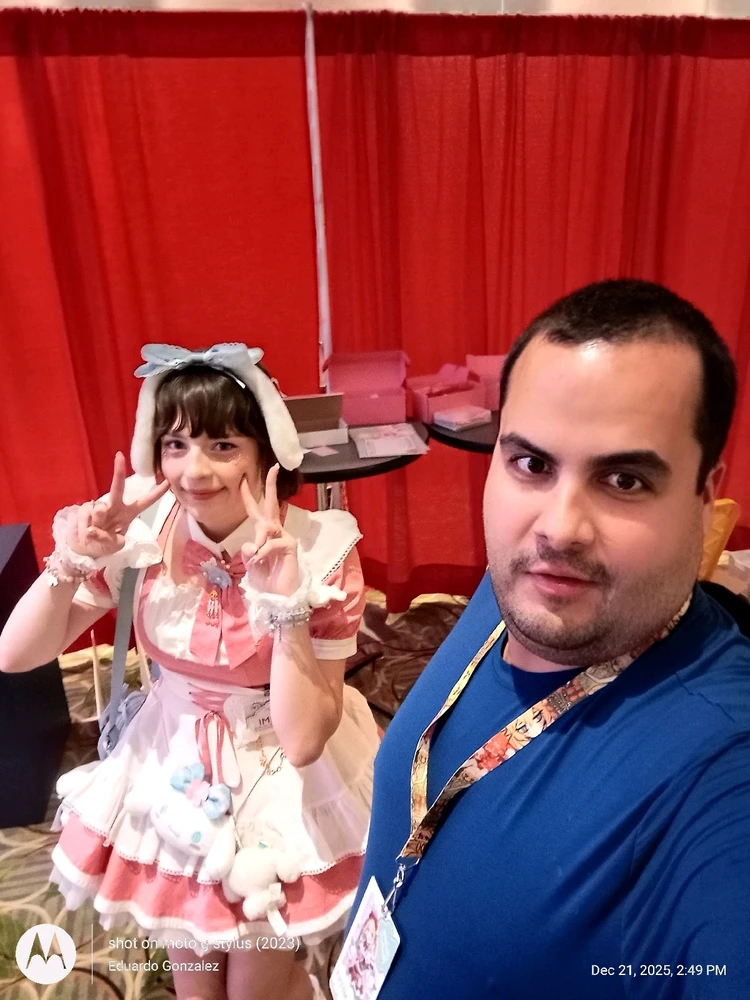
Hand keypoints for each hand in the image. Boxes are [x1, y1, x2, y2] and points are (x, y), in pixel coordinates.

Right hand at [67, 452, 169, 559]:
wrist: (84, 548)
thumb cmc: (104, 544)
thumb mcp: (113, 545)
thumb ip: (109, 536)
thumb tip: (96, 521)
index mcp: (128, 514)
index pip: (145, 502)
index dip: (156, 493)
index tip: (167, 481)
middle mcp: (115, 507)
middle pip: (118, 488)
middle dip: (119, 472)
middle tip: (119, 456)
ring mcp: (98, 507)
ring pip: (99, 509)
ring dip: (97, 521)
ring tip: (94, 532)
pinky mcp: (84, 510)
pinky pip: (85, 516)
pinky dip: (85, 526)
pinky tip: (85, 531)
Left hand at [240, 465, 299, 596]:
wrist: (280, 598)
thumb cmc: (266, 581)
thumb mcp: (251, 565)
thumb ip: (249, 552)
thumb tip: (252, 543)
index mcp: (264, 535)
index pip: (256, 512)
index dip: (249, 497)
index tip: (243, 481)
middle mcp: (275, 532)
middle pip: (272, 505)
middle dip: (271, 486)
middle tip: (273, 468)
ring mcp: (284, 537)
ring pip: (266, 527)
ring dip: (258, 543)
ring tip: (257, 560)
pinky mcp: (290, 546)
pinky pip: (270, 543)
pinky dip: (262, 553)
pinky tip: (261, 562)